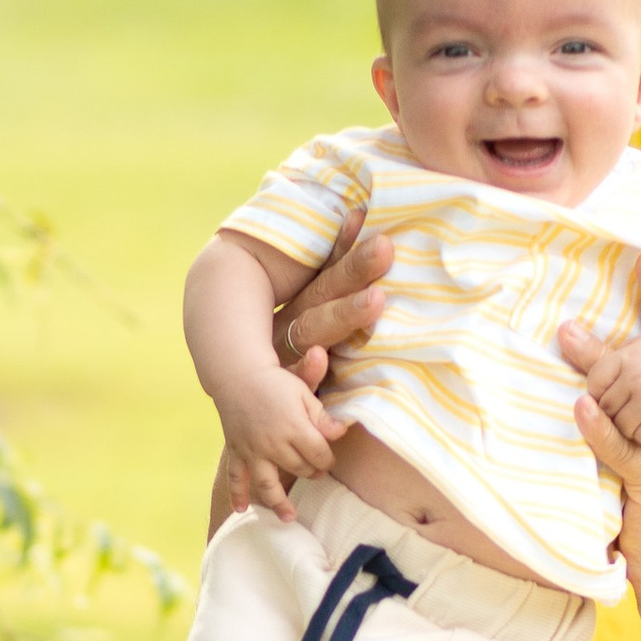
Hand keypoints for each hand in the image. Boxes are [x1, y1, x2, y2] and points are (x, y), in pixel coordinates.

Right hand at [213, 360, 337, 521]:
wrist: (239, 375)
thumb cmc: (275, 382)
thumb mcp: (303, 392)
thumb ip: (321, 416)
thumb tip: (340, 433)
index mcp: (294, 428)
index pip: (319, 454)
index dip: (328, 458)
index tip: (329, 458)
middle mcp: (273, 444)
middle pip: (299, 468)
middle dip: (311, 472)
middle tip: (316, 472)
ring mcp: (253, 451)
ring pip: (267, 483)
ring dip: (278, 502)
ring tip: (289, 517)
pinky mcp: (236, 452)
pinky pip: (235, 477)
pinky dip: (237, 494)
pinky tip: (241, 509)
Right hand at [267, 223, 390, 388]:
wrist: (254, 428)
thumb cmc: (292, 378)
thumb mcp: (312, 339)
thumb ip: (336, 307)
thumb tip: (368, 259)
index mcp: (300, 310)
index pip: (327, 270)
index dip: (344, 244)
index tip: (362, 213)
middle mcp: (290, 328)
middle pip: (324, 292)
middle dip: (354, 269)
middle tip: (386, 247)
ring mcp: (284, 357)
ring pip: (315, 330)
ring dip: (345, 315)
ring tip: (376, 298)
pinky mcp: (284, 393)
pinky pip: (296, 382)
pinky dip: (307, 373)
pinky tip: (318, 360)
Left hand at [585, 325, 640, 447]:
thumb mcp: (639, 344)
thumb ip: (602, 348)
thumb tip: (563, 330)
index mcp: (626, 356)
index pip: (594, 381)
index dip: (601, 391)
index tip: (614, 392)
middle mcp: (635, 376)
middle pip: (603, 406)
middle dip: (613, 410)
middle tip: (634, 405)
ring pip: (618, 425)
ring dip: (627, 425)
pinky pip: (638, 436)